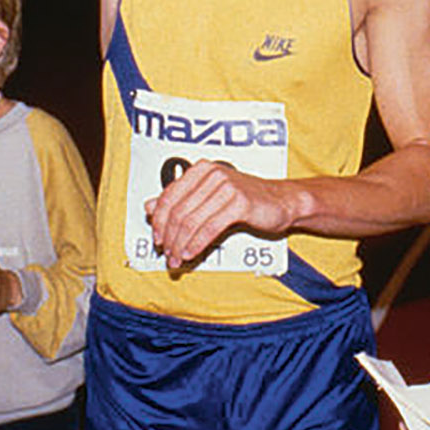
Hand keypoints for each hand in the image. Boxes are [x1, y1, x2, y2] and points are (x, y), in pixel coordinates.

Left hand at [145, 160, 295, 269]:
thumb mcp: (208, 198)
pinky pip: (210, 228)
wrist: (282, 202)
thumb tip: (147, 207)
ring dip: (181, 245)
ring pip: (191, 221)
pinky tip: (191, 255)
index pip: (169, 197)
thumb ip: (180, 200)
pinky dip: (197, 244)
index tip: (157, 240)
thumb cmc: (244, 200)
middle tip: (167, 256)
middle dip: (169, 238)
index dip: (159, 221)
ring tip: (177, 260)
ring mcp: (226, 186)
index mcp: (201, 169)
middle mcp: (212, 173)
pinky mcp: (240, 202)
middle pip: (178, 211)